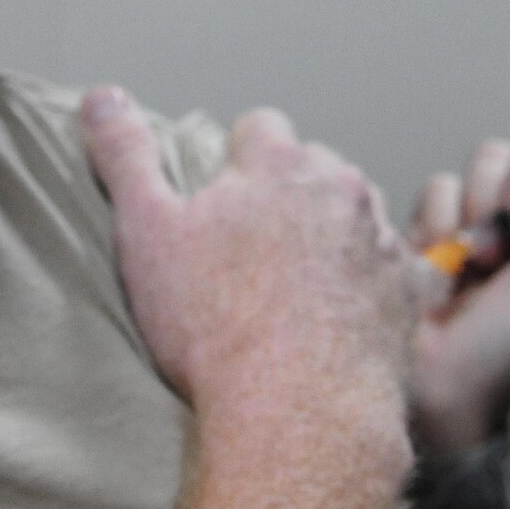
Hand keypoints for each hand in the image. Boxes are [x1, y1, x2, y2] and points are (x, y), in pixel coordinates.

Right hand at [79, 86, 416, 418]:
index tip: (218, 210)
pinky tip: (336, 317)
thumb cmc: (213, 324)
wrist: (295, 412)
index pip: (259, 128)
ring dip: (330, 235)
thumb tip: (101, 96)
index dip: (234, 163)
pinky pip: (391, 268)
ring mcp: (381, 239)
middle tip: (251, 254)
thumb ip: (126, 155)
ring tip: (293, 289)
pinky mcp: (407, 292)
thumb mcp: (146, 232)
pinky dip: (367, 281)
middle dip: (287, 196)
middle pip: (312, 167)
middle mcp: (341, 187)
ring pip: (354, 214)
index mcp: (278, 163)